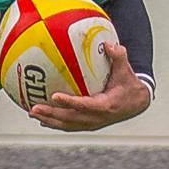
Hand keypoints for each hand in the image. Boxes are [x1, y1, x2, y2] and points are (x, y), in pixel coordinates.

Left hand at [29, 42, 151, 131]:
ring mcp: (92, 123)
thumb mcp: (126, 70)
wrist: (136, 103)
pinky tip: (42, 118)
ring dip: (49, 120)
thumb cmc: (128, 84)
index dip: (70, 102)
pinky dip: (55, 122)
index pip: (85, 105)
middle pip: (70, 119)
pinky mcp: (88, 125)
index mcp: (106, 105)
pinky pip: (69, 125)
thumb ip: (118, 56)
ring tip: (32, 113)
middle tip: (34, 108)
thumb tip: (108, 43)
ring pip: (67, 125)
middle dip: (51, 115)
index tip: (55, 96)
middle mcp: (97, 118)